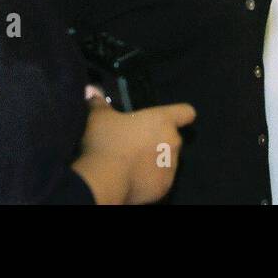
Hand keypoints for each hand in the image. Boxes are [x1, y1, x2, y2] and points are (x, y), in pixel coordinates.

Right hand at [71, 94, 195, 203]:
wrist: (105, 181)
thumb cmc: (107, 141)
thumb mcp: (99, 118)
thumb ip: (99, 103)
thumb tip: (92, 90)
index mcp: (162, 121)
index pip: (185, 112)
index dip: (180, 114)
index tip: (170, 119)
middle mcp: (173, 142)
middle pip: (173, 138)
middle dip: (159, 141)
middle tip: (137, 144)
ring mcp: (171, 167)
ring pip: (168, 161)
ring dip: (156, 161)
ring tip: (133, 164)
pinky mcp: (165, 187)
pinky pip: (161, 180)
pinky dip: (151, 180)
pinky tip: (134, 179)